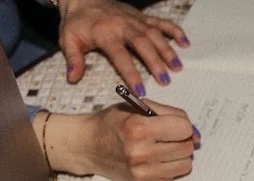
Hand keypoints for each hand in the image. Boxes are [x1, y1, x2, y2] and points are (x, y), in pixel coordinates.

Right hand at [41, 102, 199, 180]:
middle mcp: (141, 153)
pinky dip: (168, 167)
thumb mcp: (136, 107)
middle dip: (181, 140)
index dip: (182, 125)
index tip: (174, 125)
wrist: (86, 146)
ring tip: (161, 148)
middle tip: (167, 137)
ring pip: (185, 165)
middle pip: (187, 148)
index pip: (184, 128)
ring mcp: (143, 173)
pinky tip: (152, 160)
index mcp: (138, 128)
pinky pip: (173, 176)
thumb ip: (167, 114)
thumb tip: (194, 133)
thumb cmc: (112, 123)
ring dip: (178, 156)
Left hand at [57, 0, 188, 94]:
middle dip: (155, 63)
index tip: (141, 91)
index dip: (132, 74)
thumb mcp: (68, 40)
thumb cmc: (77, 22)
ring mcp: (135, 20)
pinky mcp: (143, 17)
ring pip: (155, 34)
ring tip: (177, 67)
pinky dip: (174, 31)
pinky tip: (185, 43)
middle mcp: (123, 25)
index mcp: (106, 34)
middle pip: (143, 44)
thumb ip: (73, 60)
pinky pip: (161, 22)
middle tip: (166, 80)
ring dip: (168, 50)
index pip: (121, 56)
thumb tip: (73, 78)